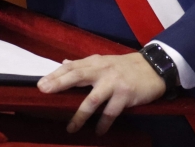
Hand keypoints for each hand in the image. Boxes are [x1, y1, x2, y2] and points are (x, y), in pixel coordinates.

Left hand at [37, 52, 166, 134]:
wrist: (154, 68)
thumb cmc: (126, 66)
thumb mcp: (104, 61)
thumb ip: (84, 64)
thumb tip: (64, 62)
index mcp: (96, 62)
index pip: (72, 66)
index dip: (56, 74)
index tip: (41, 84)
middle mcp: (102, 70)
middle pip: (77, 75)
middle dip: (60, 83)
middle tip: (44, 91)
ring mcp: (114, 83)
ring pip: (93, 99)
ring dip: (80, 115)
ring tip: (71, 128)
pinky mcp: (125, 95)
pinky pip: (111, 112)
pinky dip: (103, 123)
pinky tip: (98, 132)